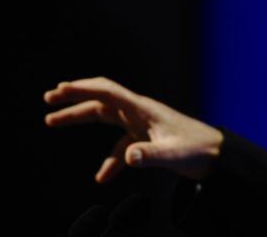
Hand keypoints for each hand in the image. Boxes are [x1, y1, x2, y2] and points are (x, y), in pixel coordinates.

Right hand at [44, 77, 223, 182]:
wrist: (218, 155)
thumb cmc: (198, 150)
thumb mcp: (173, 155)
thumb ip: (150, 156)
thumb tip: (127, 158)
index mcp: (143, 109)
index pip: (108, 92)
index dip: (82, 89)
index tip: (59, 90)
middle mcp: (140, 112)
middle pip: (101, 101)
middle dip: (74, 99)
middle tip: (48, 99)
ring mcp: (142, 124)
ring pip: (105, 118)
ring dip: (80, 118)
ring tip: (52, 122)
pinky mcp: (146, 138)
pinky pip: (119, 144)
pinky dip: (109, 159)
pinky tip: (102, 177)